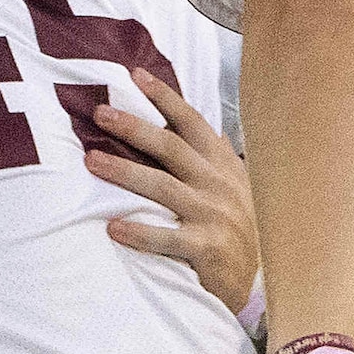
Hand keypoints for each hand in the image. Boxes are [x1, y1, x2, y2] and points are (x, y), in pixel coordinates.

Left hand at [84, 81, 257, 314]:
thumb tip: (201, 126)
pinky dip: (139, 232)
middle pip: (170, 148)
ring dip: (124, 171)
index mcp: (221, 165)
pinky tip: (112, 226)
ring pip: (162, 187)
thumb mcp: (235, 185)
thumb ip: (216, 157)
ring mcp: (212, 214)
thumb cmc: (239, 227)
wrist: (261, 277)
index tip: (136, 75)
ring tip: (92, 161)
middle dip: (134, 127)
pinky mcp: (206, 248)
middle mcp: (216, 184)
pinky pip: (167, 237)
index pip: (191, 123)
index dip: (165, 98)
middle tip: (100, 114)